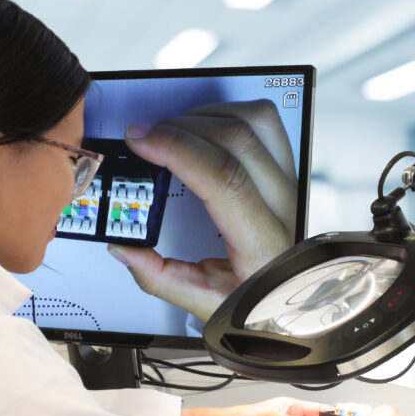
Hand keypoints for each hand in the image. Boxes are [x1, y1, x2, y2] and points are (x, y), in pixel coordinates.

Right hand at [108, 100, 296, 320]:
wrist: (292, 297)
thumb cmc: (258, 299)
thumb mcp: (206, 302)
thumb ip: (159, 278)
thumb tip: (122, 249)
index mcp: (262, 244)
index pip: (224, 178)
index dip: (179, 149)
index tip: (142, 141)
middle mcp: (282, 207)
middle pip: (236, 139)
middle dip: (180, 128)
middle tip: (144, 137)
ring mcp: (290, 184)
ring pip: (255, 121)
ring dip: (204, 116)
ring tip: (170, 132)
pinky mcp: (288, 172)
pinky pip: (265, 123)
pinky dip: (228, 113)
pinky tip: (201, 128)